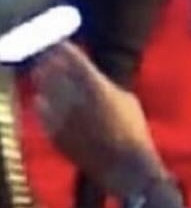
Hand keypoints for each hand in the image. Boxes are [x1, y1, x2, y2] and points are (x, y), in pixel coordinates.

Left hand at [32, 44, 165, 198]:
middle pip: (55, 73)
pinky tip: (41, 99)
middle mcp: (76, 100)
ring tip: (41, 72)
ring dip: (43, 80)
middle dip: (50, 61)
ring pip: (46, 91)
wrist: (124, 165)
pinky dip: (41, 104)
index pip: (74, 61)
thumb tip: (90, 76)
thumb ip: (104, 85)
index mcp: (98, 88)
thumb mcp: (126, 99)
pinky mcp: (55, 134)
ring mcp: (63, 118)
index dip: (65, 49)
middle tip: (47, 54)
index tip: (61, 42)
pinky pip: (42, 114)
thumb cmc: (132, 129)